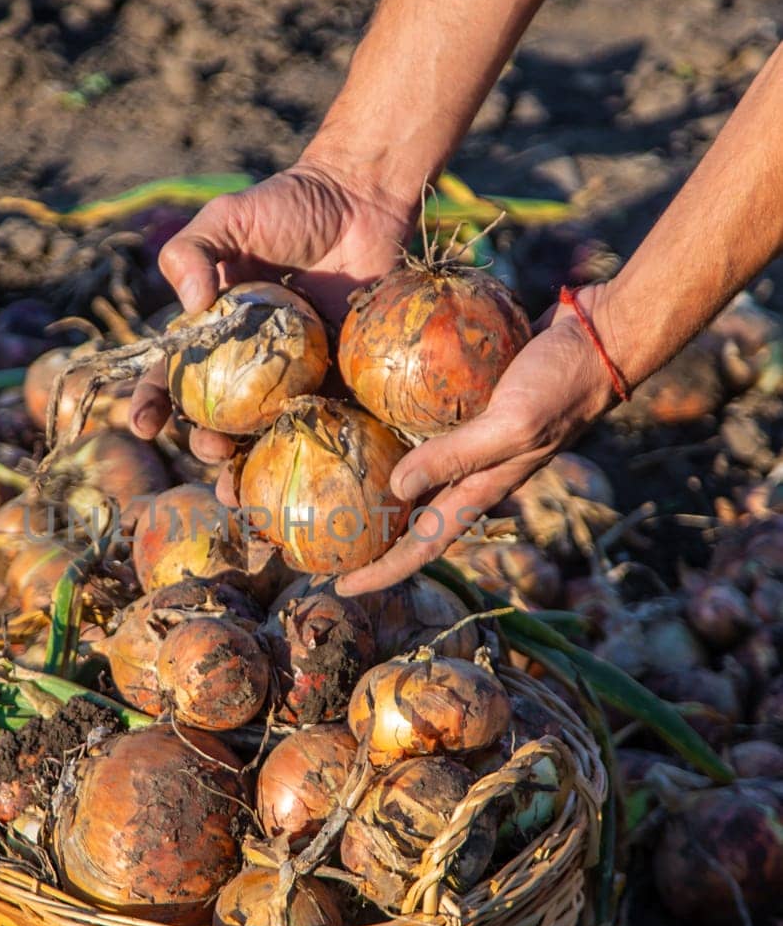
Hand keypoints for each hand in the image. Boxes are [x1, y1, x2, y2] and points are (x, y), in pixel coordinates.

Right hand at [129, 158, 412, 462]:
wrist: (362, 200)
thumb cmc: (289, 205)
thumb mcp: (227, 218)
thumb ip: (191, 252)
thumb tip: (186, 305)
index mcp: (216, 334)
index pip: (175, 376)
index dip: (153, 404)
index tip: (143, 425)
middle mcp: (252, 364)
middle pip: (221, 419)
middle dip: (207, 446)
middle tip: (210, 452)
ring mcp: (298, 376)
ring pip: (270, 433)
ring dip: (253, 465)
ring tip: (245, 486)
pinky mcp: (345, 379)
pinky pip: (330, 420)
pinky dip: (319, 448)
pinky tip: (311, 469)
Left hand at [334, 285, 620, 594]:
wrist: (602, 338)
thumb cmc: (562, 384)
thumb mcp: (510, 424)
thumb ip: (456, 455)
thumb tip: (395, 488)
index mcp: (483, 487)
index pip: (425, 545)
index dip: (383, 571)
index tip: (339, 586)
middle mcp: (475, 471)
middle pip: (414, 517)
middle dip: (372, 537)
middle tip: (323, 541)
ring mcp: (475, 438)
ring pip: (418, 472)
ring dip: (378, 481)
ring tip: (332, 482)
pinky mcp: (473, 403)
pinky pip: (425, 425)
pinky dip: (395, 428)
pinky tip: (365, 412)